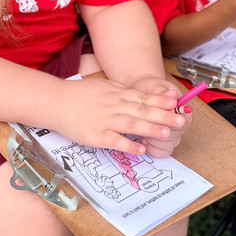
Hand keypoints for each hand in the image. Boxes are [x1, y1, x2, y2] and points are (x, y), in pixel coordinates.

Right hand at [48, 76, 179, 155]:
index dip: (160, 100)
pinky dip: (129, 145)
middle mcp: (114, 105)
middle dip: (163, 115)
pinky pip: (116, 141)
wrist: (55, 101)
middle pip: (142, 110)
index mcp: (116, 93)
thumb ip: (118, 89)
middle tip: (180, 120)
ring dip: (151, 128)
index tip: (176, 102)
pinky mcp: (96, 135)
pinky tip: (141, 149)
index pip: (143, 97)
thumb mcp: (101, 85)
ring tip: (166, 133)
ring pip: (132, 124)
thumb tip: (133, 93)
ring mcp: (105, 120)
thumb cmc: (77, 94)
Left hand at [132, 75, 189, 157]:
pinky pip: (161, 153)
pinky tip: (144, 139)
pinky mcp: (164, 144)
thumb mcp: (155, 86)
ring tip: (143, 131)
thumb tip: (172, 95)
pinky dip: (152, 148)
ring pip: (167, 146)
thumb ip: (162, 92)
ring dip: (153, 141)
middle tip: (145, 125)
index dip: (168, 122)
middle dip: (157, 132)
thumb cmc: (150, 89)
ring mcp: (173, 137)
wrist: (141, 93)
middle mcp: (181, 126)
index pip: (181, 121)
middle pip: (174, 136)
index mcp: (183, 111)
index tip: (155, 118)